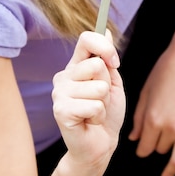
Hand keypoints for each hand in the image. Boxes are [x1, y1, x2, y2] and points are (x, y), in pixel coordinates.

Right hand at [52, 31, 125, 172]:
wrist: (100, 145)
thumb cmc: (106, 114)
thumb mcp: (112, 82)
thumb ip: (107, 59)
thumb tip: (105, 30)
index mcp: (76, 66)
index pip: (86, 39)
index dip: (105, 48)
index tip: (115, 62)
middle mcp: (64, 76)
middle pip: (96, 65)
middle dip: (107, 85)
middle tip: (101, 100)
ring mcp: (59, 93)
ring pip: (98, 87)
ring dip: (104, 103)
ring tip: (95, 112)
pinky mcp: (60, 111)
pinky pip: (94, 105)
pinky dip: (99, 115)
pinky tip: (90, 122)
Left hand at [129, 43, 174, 175]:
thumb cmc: (168, 69)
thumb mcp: (147, 90)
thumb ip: (140, 116)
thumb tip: (135, 138)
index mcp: (153, 118)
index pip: (144, 146)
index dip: (143, 148)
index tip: (143, 148)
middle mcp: (170, 128)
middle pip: (160, 150)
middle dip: (157, 147)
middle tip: (157, 144)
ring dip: (170, 169)